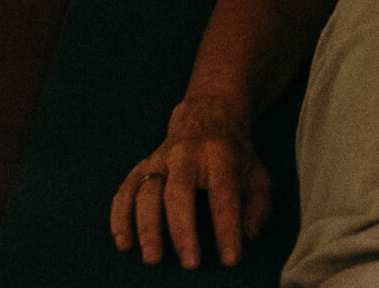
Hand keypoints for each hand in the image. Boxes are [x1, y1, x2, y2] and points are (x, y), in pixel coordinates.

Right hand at [109, 97, 270, 267]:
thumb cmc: (233, 155)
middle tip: (190, 263)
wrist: (207, 115)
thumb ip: (257, 208)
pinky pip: (125, 191)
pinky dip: (121, 218)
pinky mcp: (142, 166)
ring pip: (146, 191)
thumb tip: (247, 235)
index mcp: (219, 154)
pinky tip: (124, 244)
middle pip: (178, 192)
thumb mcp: (257, 174)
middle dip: (183, 230)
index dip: (227, 228)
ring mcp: (160, 159)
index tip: (230, 258)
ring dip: (147, 227)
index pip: (223, 194)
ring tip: (153, 258)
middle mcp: (186, 154)